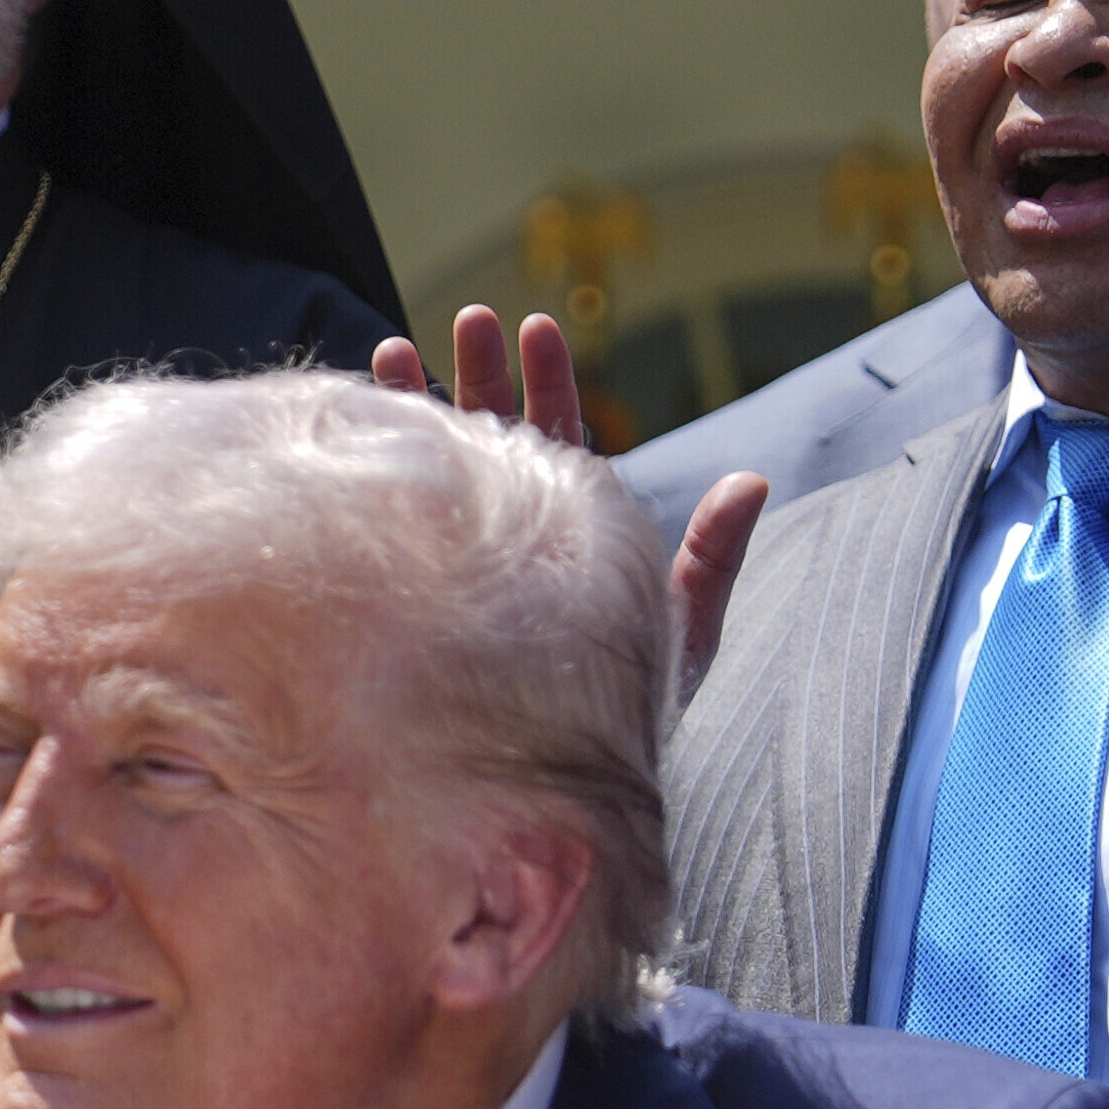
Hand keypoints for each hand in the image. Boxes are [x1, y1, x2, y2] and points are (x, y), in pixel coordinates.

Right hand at [365, 302, 761, 689]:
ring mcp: (465, 565)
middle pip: (496, 437)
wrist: (557, 789)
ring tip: (395, 352)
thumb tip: (752, 480)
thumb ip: (713, 559)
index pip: (560, 441)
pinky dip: (379, 476)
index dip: (549, 382)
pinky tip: (356, 435)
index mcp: (573, 534)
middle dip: (481, 374)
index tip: (538, 327)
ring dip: (421, 409)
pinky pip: (398, 526)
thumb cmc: (626, 718)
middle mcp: (515, 540)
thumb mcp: (679, 633)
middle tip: (467, 318)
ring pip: (441, 471)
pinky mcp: (424, 600)